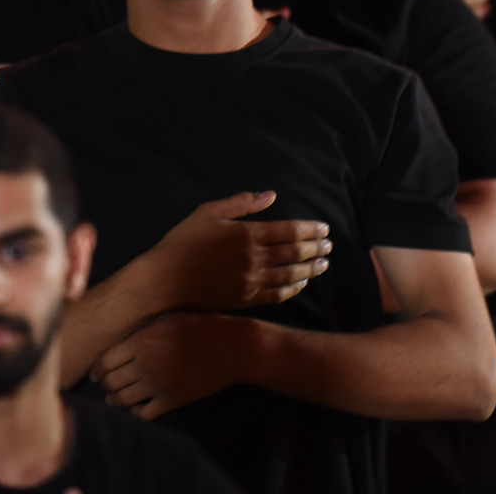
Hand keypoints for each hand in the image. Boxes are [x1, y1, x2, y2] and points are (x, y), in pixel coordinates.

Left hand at [93, 312, 247, 419]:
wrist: (232, 347)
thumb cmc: (199, 326)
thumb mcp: (167, 318)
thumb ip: (140, 329)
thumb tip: (115, 335)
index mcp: (142, 341)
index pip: (104, 361)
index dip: (96, 369)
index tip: (96, 372)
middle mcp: (146, 364)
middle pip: (110, 382)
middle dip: (104, 385)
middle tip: (104, 384)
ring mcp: (159, 384)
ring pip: (123, 400)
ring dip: (115, 400)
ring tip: (114, 397)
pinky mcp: (172, 400)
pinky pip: (144, 414)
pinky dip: (136, 412)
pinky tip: (137, 407)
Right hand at [144, 191, 330, 310]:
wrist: (166, 279)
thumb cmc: (184, 241)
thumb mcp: (209, 212)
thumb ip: (242, 203)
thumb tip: (271, 195)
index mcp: (247, 234)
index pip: (289, 230)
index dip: (309, 229)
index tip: (323, 228)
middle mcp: (254, 258)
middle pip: (294, 252)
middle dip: (315, 248)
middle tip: (329, 245)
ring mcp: (251, 281)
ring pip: (290, 274)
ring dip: (310, 269)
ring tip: (324, 264)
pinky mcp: (245, 299)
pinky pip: (276, 295)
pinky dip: (292, 289)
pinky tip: (301, 283)